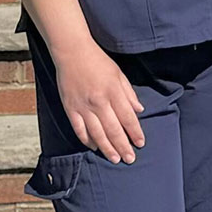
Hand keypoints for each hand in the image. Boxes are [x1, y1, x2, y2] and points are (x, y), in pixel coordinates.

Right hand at [53, 41, 144, 163]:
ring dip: (107, 148)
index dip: (135, 132)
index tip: (141, 143)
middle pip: (114, 130)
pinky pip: (79, 130)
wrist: (72, 52)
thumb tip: (139, 111)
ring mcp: (83, 106)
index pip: (128, 118)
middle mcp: (99, 102)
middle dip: (123, 146)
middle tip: (130, 159)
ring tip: (115, 159)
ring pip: (97, 134)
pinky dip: (87, 141)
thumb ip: (129, 93)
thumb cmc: (98, 61)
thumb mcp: (119, 74)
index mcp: (113, 92)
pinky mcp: (70, 108)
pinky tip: (95, 147)